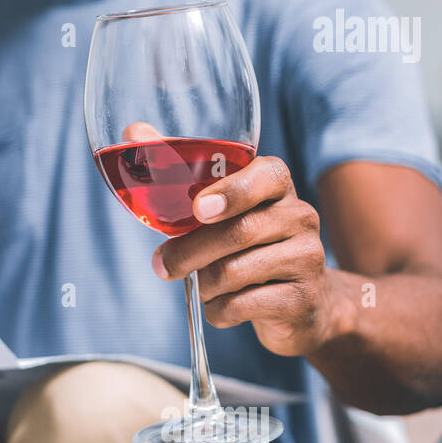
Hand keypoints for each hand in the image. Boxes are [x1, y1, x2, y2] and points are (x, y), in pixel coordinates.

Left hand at [151, 155, 350, 356]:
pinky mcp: (302, 298)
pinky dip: (218, 310)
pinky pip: (241, 305)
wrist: (299, 301)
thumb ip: (178, 169)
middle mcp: (299, 215)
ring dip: (203, 284)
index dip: (231, 192)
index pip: (265, 176)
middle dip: (189, 252)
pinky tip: (222, 305)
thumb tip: (133, 132)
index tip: (199, 210)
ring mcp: (307, 257)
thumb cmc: (243, 244)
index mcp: (275, 184)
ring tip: (203, 285)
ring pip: (234, 272)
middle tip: (161, 265)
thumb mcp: (217, 207)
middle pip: (238, 232)